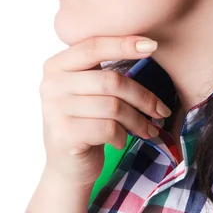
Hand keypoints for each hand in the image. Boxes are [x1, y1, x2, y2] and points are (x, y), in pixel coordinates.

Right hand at [39, 35, 171, 188]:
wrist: (67, 168)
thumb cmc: (85, 122)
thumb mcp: (88, 90)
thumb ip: (103, 69)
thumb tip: (146, 45)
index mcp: (56, 65)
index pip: (94, 46)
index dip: (124, 44)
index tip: (152, 45)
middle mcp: (51, 84)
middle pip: (110, 80)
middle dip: (142, 96)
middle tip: (161, 110)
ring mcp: (54, 110)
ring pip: (113, 106)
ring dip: (138, 120)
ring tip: (147, 129)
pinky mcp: (64, 135)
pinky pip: (108, 128)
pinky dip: (122, 135)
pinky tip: (120, 140)